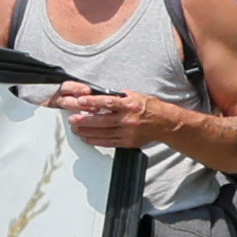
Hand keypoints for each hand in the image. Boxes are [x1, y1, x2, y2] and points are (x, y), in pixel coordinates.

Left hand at [53, 85, 169, 153]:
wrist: (164, 123)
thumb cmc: (149, 107)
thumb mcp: (135, 96)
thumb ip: (118, 96)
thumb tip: (99, 94)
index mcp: (129, 105)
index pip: (108, 102)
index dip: (93, 102)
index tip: (80, 101)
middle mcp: (128, 119)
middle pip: (102, 121)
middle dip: (84, 121)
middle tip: (72, 119)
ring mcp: (127, 132)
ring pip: (103, 133)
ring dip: (87, 132)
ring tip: (75, 129)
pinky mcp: (127, 142)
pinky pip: (108, 143)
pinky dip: (96, 141)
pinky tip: (87, 138)